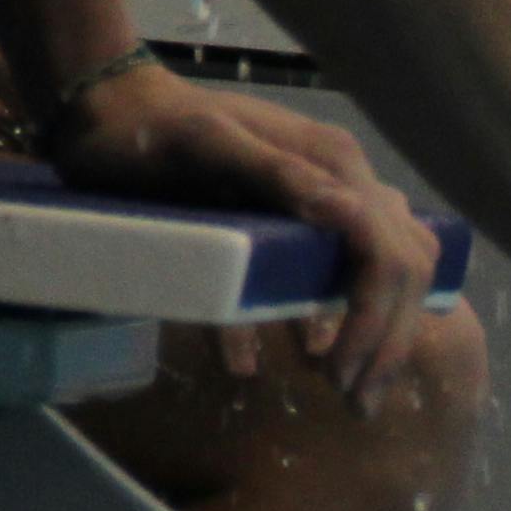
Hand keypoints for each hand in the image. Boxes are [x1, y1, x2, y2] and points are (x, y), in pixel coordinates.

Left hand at [55, 62, 425, 405]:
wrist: (107, 107)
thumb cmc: (148, 130)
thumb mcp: (204, 147)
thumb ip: (276, 174)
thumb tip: (349, 216)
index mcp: (334, 164)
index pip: (390, 256)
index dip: (378, 322)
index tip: (342, 377)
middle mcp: (343, 179)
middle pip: (403, 268)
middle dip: (390, 340)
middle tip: (358, 403)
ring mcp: (324, 196)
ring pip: (384, 268)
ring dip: (377, 332)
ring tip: (350, 388)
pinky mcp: (297, 213)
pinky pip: (336, 264)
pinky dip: (331, 312)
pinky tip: (301, 348)